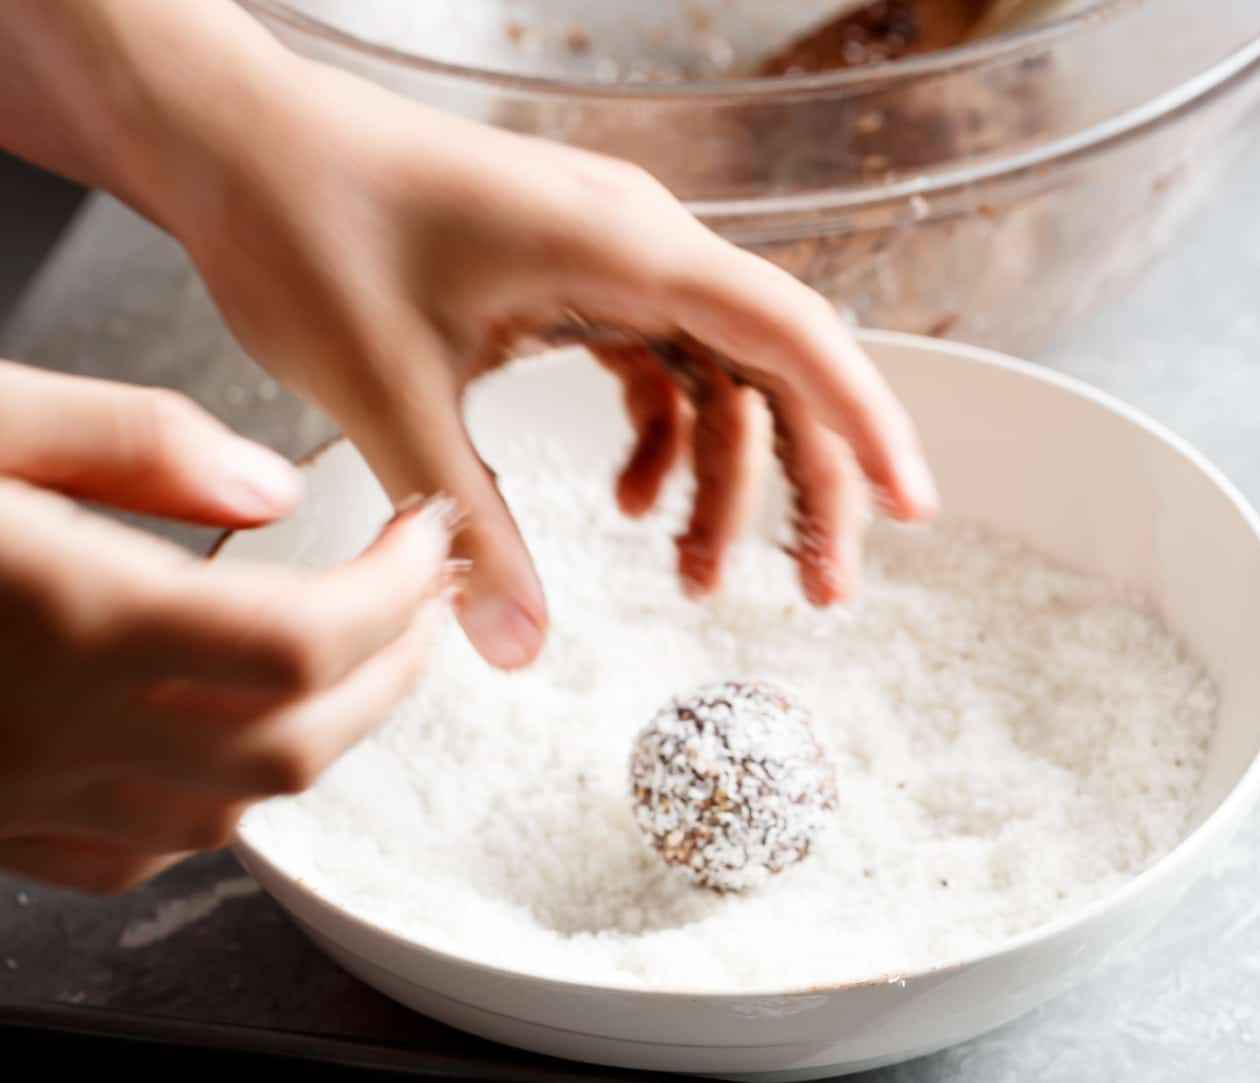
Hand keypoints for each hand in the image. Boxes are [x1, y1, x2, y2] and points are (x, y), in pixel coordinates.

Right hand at [0, 363, 453, 892]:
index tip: (425, 540)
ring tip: (343, 662)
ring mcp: (25, 797)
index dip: (393, 594)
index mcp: (67, 615)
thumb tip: (270, 489)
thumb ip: (129, 443)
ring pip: (227, 811)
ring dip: (308, 739)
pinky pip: (138, 849)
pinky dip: (205, 797)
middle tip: (419, 603)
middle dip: (385, 674)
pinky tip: (215, 738)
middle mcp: (56, 730)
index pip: (300, 639)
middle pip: (292, 744)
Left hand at [180, 64, 937, 667]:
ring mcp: (610, 256)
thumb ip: (471, 527)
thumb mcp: (392, 399)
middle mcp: (636, 241)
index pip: (786, 331)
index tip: (913, 505)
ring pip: (720, 376)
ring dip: (726, 483)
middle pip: (774, 366)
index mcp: (617, 247)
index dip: (862, 421)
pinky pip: (662, 368)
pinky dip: (665, 445)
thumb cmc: (306, 230)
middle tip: (820, 596)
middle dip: (805, 485)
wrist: (232, 142)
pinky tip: (632, 512)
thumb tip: (519, 650)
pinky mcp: (576, 277)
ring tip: (698, 583)